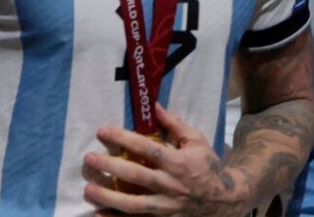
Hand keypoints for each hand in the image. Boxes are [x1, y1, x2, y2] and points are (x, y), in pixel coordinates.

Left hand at [85, 105, 240, 215]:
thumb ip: (174, 125)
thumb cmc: (207, 166)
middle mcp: (171, 184)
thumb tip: (154, 107)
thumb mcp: (197, 141)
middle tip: (89, 158)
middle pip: (137, 175)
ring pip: (133, 204)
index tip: (102, 131)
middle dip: (110, 166)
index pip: (147, 148)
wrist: (224, 199)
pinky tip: (97, 215)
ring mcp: (166, 206)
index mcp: (179, 162)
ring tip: (88, 189)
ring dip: (109, 197)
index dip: (124, 138)